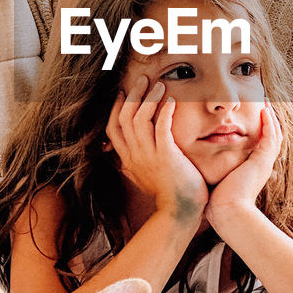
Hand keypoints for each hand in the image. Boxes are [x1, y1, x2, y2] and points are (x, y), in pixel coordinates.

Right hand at [105, 75, 208, 223]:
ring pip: (139, 118)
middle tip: (142, 79)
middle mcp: (134, 155)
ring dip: (149, 98)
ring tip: (160, 84)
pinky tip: (172, 100)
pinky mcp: (166, 156)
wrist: (180, 213)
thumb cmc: (166, 196)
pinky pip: (161, 127)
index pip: (113, 128)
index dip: (115, 108)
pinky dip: (165, 111)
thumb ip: (132, 169)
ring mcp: (149, 155)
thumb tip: (122, 164)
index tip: (122, 93)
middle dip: (132, 95)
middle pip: (124, 118)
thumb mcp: (141, 181)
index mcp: (128, 160)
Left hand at [205, 102, 281, 231]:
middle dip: (268, 122)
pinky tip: (264, 110)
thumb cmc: (219, 203)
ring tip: (266, 103)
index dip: (259, 131)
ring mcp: (264, 163)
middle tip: (264, 105)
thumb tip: (202, 171)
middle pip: (271, 138)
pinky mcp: (262, 161)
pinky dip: (269, 123)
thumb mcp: (218, 182)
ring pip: (274, 135)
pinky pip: (270, 137)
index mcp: (252, 170)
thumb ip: (214, 174)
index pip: (260, 146)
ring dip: (271, 118)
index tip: (252, 117)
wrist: (227, 213)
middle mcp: (262, 166)